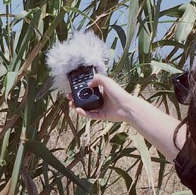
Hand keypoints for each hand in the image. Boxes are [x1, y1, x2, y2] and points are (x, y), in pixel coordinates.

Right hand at [69, 73, 183, 162]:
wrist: (126, 106)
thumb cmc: (118, 93)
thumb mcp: (107, 81)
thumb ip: (97, 79)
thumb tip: (88, 83)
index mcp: (102, 91)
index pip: (89, 90)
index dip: (81, 90)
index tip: (74, 89)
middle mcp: (101, 99)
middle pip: (86, 99)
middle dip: (77, 98)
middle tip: (69, 97)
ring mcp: (100, 108)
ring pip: (86, 108)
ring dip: (78, 106)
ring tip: (71, 104)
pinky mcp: (101, 116)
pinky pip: (90, 115)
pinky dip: (84, 113)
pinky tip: (78, 110)